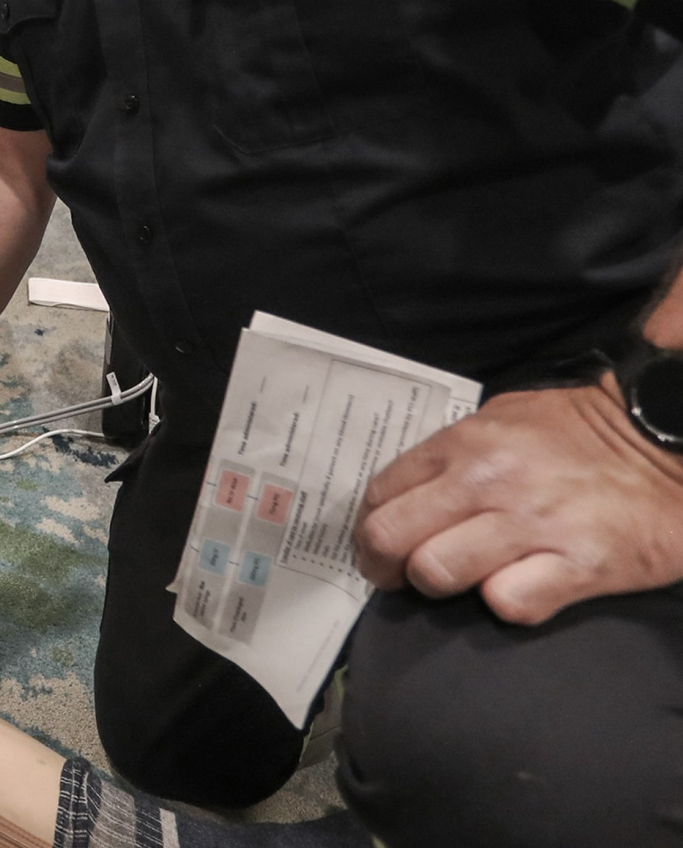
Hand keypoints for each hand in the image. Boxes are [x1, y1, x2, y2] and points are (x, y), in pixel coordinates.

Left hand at [356, 379, 682, 624]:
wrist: (668, 443)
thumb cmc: (582, 434)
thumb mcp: (504, 419)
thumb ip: (452, 453)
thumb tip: (407, 495)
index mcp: (465, 442)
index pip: (380, 494)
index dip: (369, 527)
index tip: (379, 544)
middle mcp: (488, 480)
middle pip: (392, 537)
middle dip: (384, 566)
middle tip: (398, 578)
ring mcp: (533, 523)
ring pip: (437, 572)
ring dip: (440, 585)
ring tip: (460, 581)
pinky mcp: (579, 565)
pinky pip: (508, 602)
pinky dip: (506, 602)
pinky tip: (519, 588)